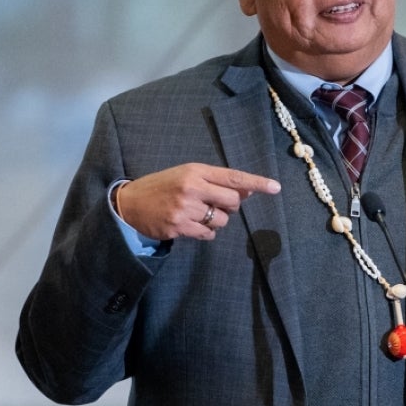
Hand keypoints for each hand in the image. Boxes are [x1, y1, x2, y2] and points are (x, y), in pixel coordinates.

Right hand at [114, 163, 280, 240]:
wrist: (130, 203)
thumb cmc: (163, 187)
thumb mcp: (187, 175)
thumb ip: (215, 181)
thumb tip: (247, 192)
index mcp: (195, 171)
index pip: (233, 177)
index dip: (256, 183)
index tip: (275, 188)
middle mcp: (191, 187)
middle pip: (232, 201)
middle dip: (230, 206)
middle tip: (214, 203)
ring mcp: (185, 208)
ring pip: (221, 220)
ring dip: (216, 220)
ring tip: (197, 214)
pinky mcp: (179, 227)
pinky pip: (208, 234)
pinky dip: (206, 232)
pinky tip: (192, 225)